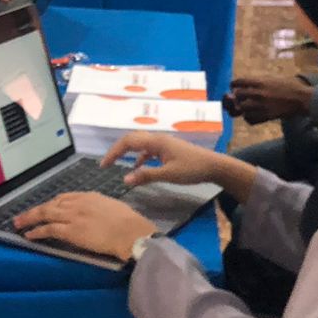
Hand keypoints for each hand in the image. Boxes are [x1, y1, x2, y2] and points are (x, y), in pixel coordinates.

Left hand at [12, 193, 156, 260]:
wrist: (130, 231)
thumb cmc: (129, 223)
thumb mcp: (113, 207)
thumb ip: (101, 208)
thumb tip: (97, 214)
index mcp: (90, 196)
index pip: (65, 197)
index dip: (53, 204)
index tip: (46, 208)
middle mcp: (78, 203)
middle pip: (51, 204)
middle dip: (36, 210)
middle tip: (23, 215)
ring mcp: (73, 216)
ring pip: (46, 214)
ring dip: (30, 218)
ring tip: (18, 223)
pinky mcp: (70, 230)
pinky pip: (49, 229)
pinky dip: (37, 231)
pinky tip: (29, 235)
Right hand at [98, 132, 229, 187]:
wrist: (214, 166)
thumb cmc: (192, 169)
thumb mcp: (168, 175)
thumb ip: (146, 176)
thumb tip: (125, 179)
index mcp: (156, 142)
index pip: (128, 142)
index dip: (114, 152)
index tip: (103, 165)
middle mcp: (157, 139)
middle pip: (132, 139)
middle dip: (117, 150)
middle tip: (106, 163)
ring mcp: (163, 144)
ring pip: (140, 144)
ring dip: (127, 152)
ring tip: (117, 164)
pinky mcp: (168, 150)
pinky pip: (148, 150)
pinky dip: (139, 157)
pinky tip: (138, 168)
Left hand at [228, 73, 315, 124]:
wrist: (302, 98)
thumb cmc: (288, 86)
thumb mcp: (271, 79)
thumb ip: (257, 82)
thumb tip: (243, 86)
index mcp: (260, 82)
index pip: (237, 82)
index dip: (234, 85)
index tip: (234, 87)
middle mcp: (259, 93)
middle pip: (237, 96)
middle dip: (237, 97)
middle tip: (240, 98)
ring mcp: (262, 106)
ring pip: (242, 109)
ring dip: (242, 108)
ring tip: (246, 107)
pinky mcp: (266, 116)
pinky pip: (249, 119)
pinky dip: (248, 117)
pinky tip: (252, 114)